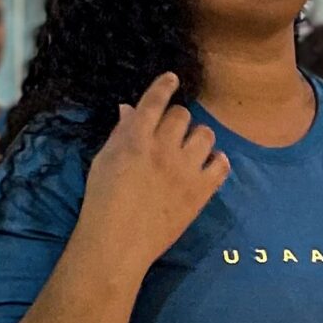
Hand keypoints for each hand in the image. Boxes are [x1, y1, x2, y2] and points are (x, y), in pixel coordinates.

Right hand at [81, 74, 229, 267]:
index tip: (172, 78)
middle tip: (170, 135)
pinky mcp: (201, 191)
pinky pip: (221, 164)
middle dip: (176, 121)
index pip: (155, 101)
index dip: (165, 85)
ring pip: (205, 134)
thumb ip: (119, 133)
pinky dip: (216, 161)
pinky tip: (207, 166)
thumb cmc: (101, 203)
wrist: (117, 243)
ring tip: (189, 151)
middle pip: (182, 115)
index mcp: (135, 138)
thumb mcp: (102, 161)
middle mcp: (163, 147)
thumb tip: (129, 110)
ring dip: (197, 138)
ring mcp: (185, 169)